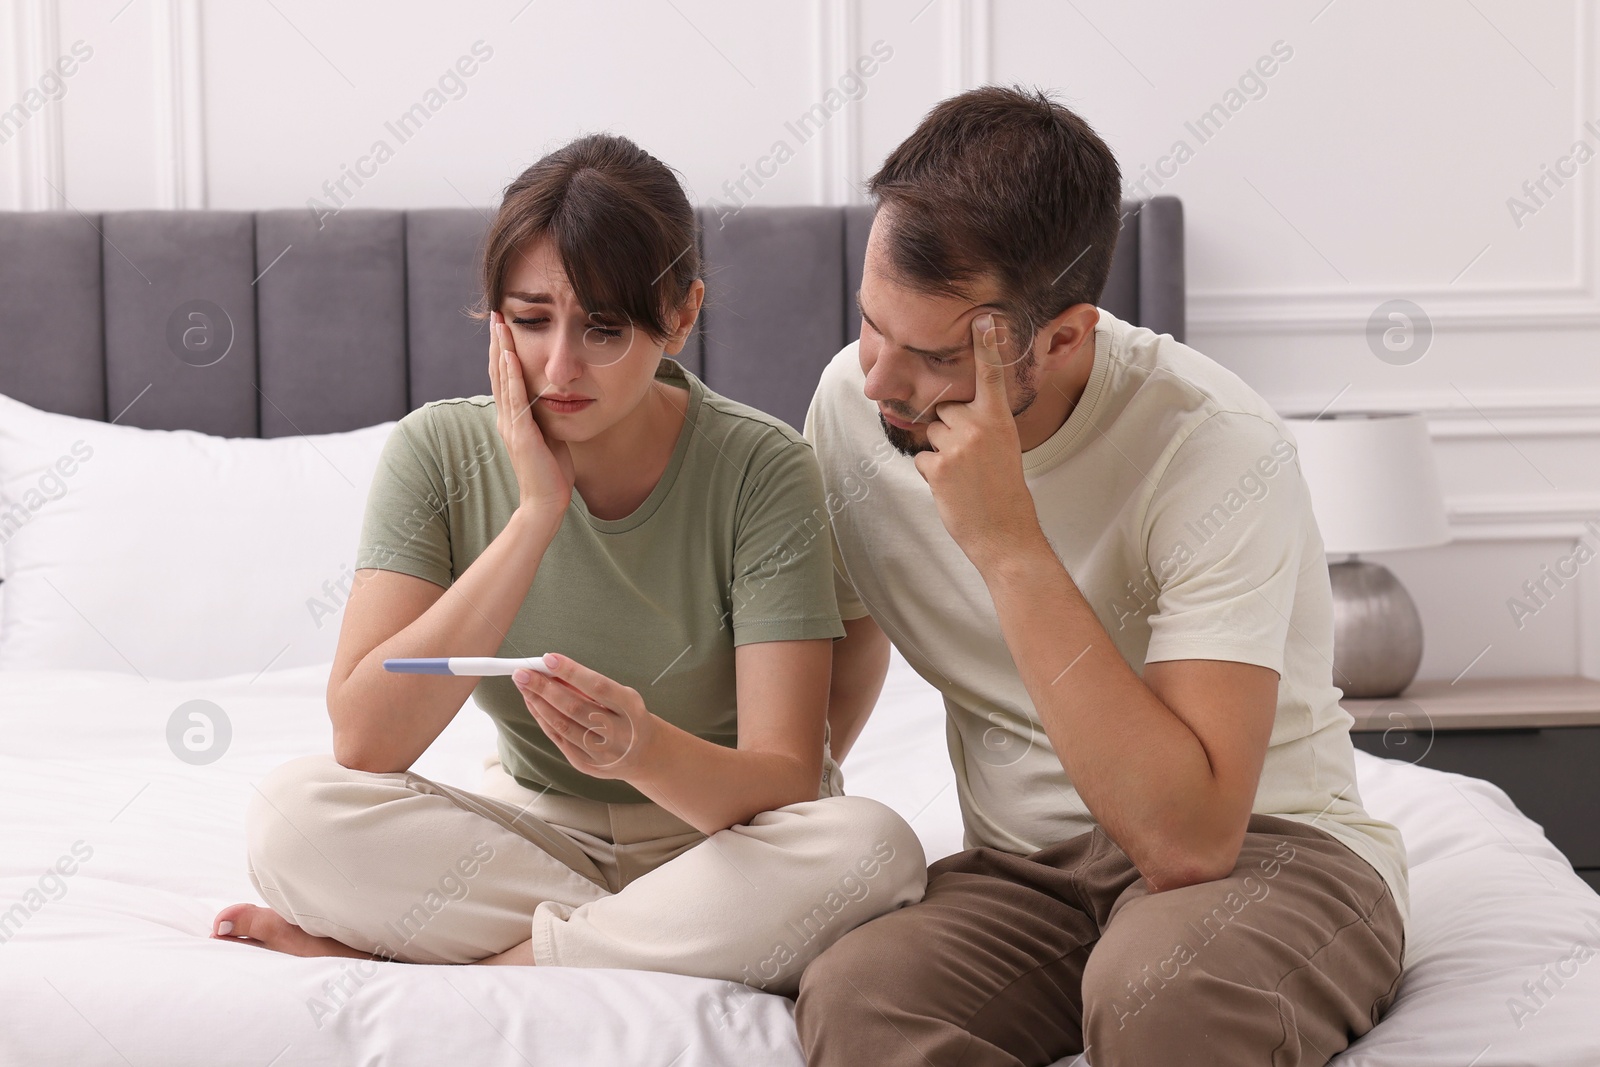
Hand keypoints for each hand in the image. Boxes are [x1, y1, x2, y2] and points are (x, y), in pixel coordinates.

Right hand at [488, 311, 575, 528]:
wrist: (546, 502)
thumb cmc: (551, 473)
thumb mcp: (548, 436)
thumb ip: (544, 417)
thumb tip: (552, 398)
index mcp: (512, 418)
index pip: (505, 377)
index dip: (503, 350)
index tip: (504, 325)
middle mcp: (506, 418)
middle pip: (498, 372)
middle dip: (498, 342)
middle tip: (495, 313)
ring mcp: (511, 425)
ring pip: (503, 379)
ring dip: (502, 350)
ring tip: (500, 324)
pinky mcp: (521, 434)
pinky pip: (515, 399)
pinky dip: (512, 375)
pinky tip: (511, 356)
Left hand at [512, 654, 657, 780]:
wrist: (644, 754)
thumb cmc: (629, 716)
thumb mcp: (622, 696)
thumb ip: (591, 686)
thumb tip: (554, 671)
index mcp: (630, 709)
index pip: (598, 687)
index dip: (572, 672)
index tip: (548, 658)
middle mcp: (617, 733)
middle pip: (574, 708)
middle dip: (544, 688)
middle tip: (523, 673)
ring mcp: (601, 752)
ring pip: (562, 725)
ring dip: (538, 704)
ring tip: (524, 686)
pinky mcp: (586, 765)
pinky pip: (559, 739)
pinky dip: (543, 719)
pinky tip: (533, 704)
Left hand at [914, 313, 1041, 569]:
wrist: (1004, 533)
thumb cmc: (1004, 491)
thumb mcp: (1004, 448)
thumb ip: (982, 425)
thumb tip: (949, 414)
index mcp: (999, 420)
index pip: (991, 375)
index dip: (987, 345)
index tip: (983, 318)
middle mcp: (977, 427)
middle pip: (945, 410)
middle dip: (949, 429)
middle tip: (971, 459)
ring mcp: (955, 447)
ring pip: (931, 433)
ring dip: (940, 452)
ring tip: (963, 475)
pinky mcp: (936, 467)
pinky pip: (921, 458)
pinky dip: (931, 473)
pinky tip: (952, 488)